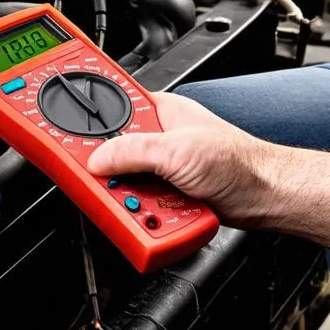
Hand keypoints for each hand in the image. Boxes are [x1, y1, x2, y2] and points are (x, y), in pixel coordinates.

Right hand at [87, 92, 273, 222]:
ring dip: (131, 202)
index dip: (88, 123)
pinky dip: (145, 218)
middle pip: (110, 158)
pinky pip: (139, 208)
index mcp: (157, 113)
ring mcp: (160, 170)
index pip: (110, 111)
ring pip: (123, 187)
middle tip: (114, 187)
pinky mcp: (164, 197)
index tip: (62, 133)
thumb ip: (133, 151)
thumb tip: (97, 159)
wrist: (267, 198)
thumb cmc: (240, 162)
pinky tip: (158, 218)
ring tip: (148, 206)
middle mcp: (156, 140)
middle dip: (112, 178)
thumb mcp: (178, 150)